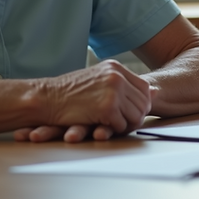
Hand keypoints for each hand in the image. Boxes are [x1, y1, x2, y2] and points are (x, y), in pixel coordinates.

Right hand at [20, 60, 154, 141]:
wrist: (44, 98)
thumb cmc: (68, 93)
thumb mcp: (98, 81)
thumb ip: (123, 84)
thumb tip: (155, 92)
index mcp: (116, 67)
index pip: (144, 87)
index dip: (140, 103)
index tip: (130, 113)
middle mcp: (117, 76)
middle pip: (143, 102)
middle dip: (136, 117)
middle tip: (123, 125)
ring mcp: (113, 90)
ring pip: (136, 115)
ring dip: (125, 125)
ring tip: (111, 126)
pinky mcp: (107, 107)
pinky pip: (122, 125)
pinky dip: (113, 130)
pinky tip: (101, 128)